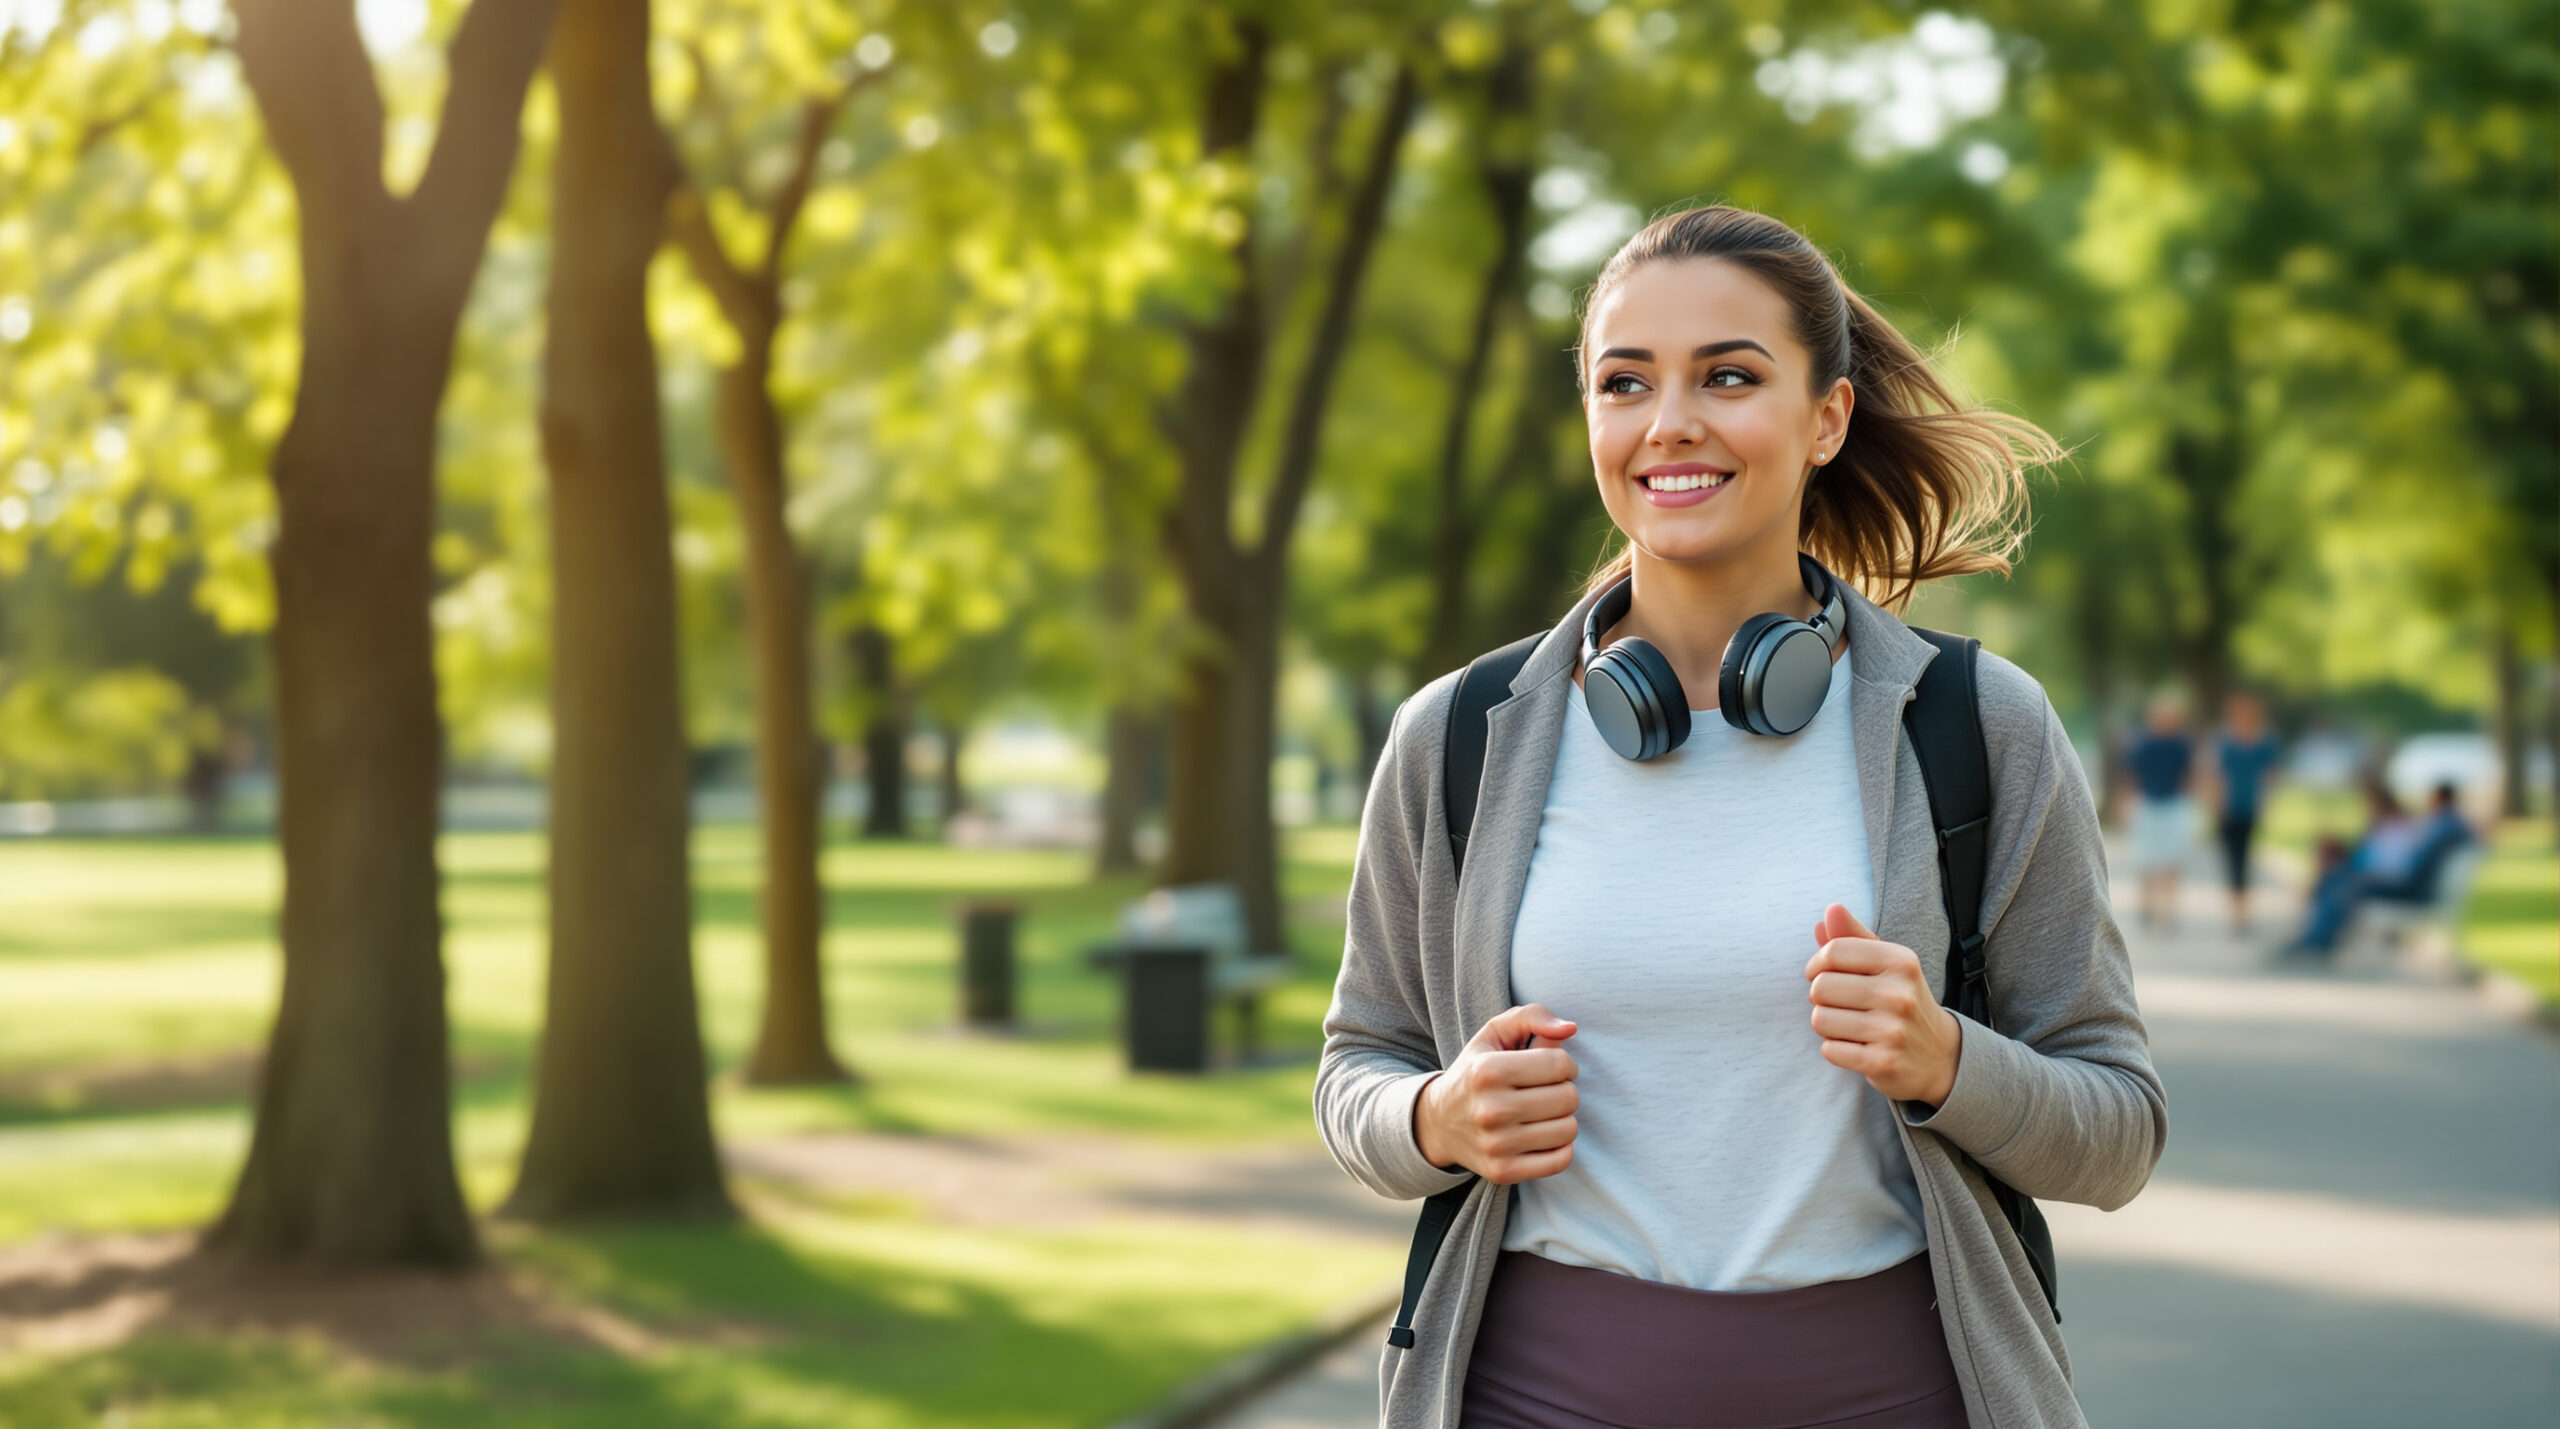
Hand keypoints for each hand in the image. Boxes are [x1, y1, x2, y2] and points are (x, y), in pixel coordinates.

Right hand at [1413, 1003, 1579, 1183]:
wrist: (1439, 1122)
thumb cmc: (1476, 1071)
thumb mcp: (1494, 1034)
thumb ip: (1532, 1016)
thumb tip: (1570, 1028)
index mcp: (1487, 1071)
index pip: (1560, 1064)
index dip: (1564, 1063)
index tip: (1551, 1067)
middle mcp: (1490, 1110)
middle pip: (1568, 1097)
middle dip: (1564, 1089)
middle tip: (1545, 1091)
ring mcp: (1496, 1145)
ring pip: (1568, 1129)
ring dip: (1563, 1118)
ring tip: (1543, 1112)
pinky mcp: (1503, 1172)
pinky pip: (1560, 1160)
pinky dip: (1560, 1147)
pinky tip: (1542, 1135)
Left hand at [1805, 904, 1961, 1107]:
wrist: (1940, 1056)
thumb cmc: (1901, 1001)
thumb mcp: (1886, 964)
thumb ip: (1854, 936)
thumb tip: (1831, 909)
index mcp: (1901, 961)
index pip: (1833, 951)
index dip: (1817, 964)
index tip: (1824, 974)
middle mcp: (1900, 994)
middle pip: (1820, 987)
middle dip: (1821, 998)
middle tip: (1842, 1005)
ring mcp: (1893, 1030)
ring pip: (1820, 1020)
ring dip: (1827, 1025)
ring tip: (1851, 1026)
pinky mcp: (1883, 1062)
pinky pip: (1829, 1050)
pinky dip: (1835, 1049)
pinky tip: (1857, 1047)